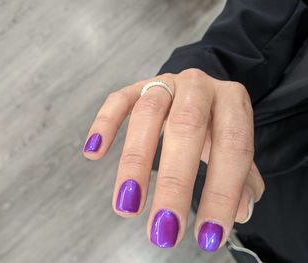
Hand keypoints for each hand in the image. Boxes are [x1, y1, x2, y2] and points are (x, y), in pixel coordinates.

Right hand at [83, 68, 264, 251]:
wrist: (196, 89)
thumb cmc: (215, 124)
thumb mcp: (233, 146)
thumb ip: (242, 176)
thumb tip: (242, 211)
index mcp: (232, 101)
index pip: (233, 146)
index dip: (222, 192)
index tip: (208, 235)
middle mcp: (198, 86)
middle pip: (187, 128)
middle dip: (174, 183)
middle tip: (163, 229)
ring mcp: (165, 83)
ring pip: (147, 115)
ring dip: (135, 163)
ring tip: (127, 206)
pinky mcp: (136, 86)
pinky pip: (117, 100)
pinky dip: (104, 124)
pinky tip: (94, 153)